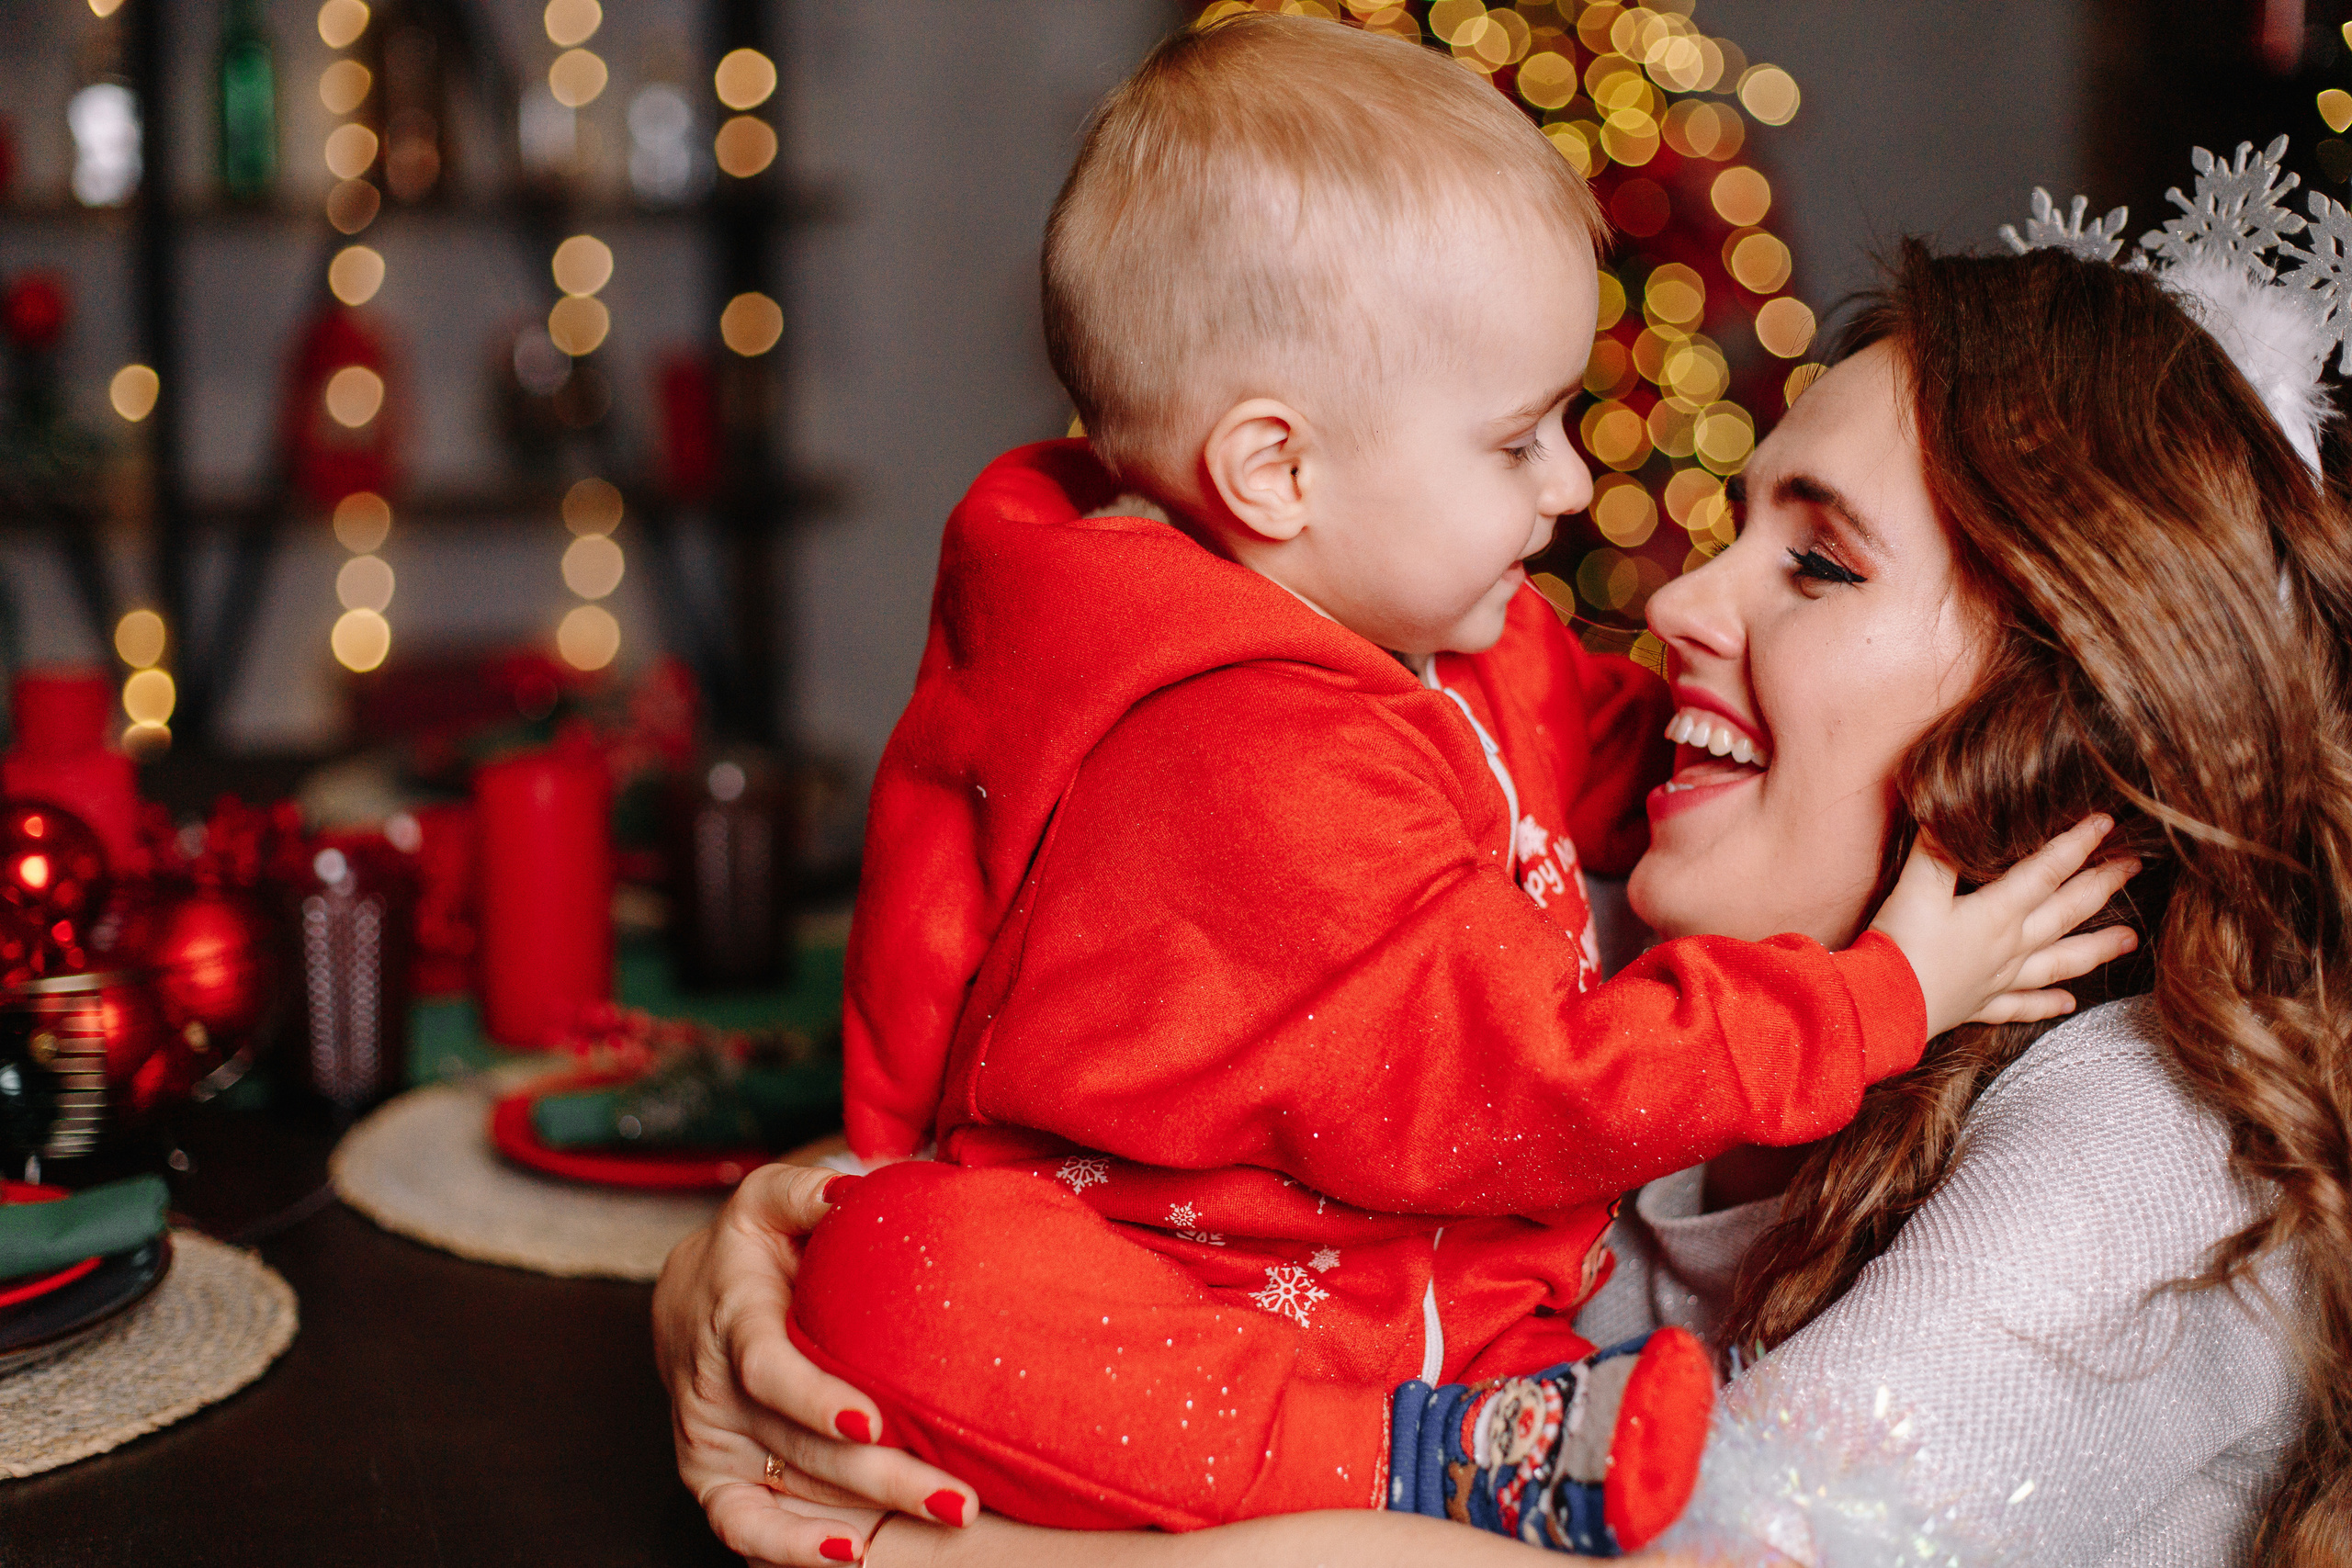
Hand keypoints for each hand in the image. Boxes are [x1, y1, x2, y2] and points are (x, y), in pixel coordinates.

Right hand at [654, 1161, 978, 1565]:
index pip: (768, 1369)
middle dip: (882, 1475)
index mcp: (732, 1322)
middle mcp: (716, 1393)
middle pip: (800, 1448)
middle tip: (958, 1496)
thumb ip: (803, 1192)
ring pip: (789, 1493)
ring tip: (946, 1517)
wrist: (689, 1299)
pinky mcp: (716, 1479)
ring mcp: (714, 1443)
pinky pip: (744, 1529)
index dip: (814, 1399)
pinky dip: (792, 1551)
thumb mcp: (767, 1203)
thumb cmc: (750, 1248)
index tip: (872, 1420)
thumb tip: (848, 1191)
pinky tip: (856, 1555)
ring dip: (867, 1514)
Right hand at [1868, 813, 2141, 1035]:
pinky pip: (2022, 1005)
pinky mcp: (1981, 1004)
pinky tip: (2069, 1004)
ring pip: (2060, 962)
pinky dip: (2047, 1004)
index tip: (2107, 824)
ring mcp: (1999, 978)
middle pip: (2066, 912)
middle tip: (2134, 868)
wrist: (1883, 1006)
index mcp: (1998, 913)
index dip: (2077, 844)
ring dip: (2096, 949)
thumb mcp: (1916, 888)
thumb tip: (1953, 811)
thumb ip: (1937, 850)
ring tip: (2131, 941)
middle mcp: (2010, 945)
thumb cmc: (1900, 945)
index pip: (2047, 871)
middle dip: (2102, 886)